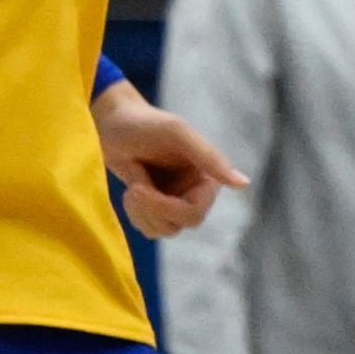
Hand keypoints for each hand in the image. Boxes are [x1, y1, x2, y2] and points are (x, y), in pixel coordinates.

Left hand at [96, 80, 244, 236]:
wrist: (110, 124)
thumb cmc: (143, 123)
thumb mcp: (177, 134)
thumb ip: (210, 157)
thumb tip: (243, 184)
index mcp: (206, 174)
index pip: (196, 211)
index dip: (167, 208)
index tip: (139, 189)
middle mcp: (195, 190)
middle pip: (182, 223)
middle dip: (153, 210)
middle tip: (133, 190)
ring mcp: (176, 200)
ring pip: (166, 230)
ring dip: (142, 213)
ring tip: (131, 189)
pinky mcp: (157, 207)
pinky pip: (152, 229)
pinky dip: (137, 216)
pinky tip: (131, 193)